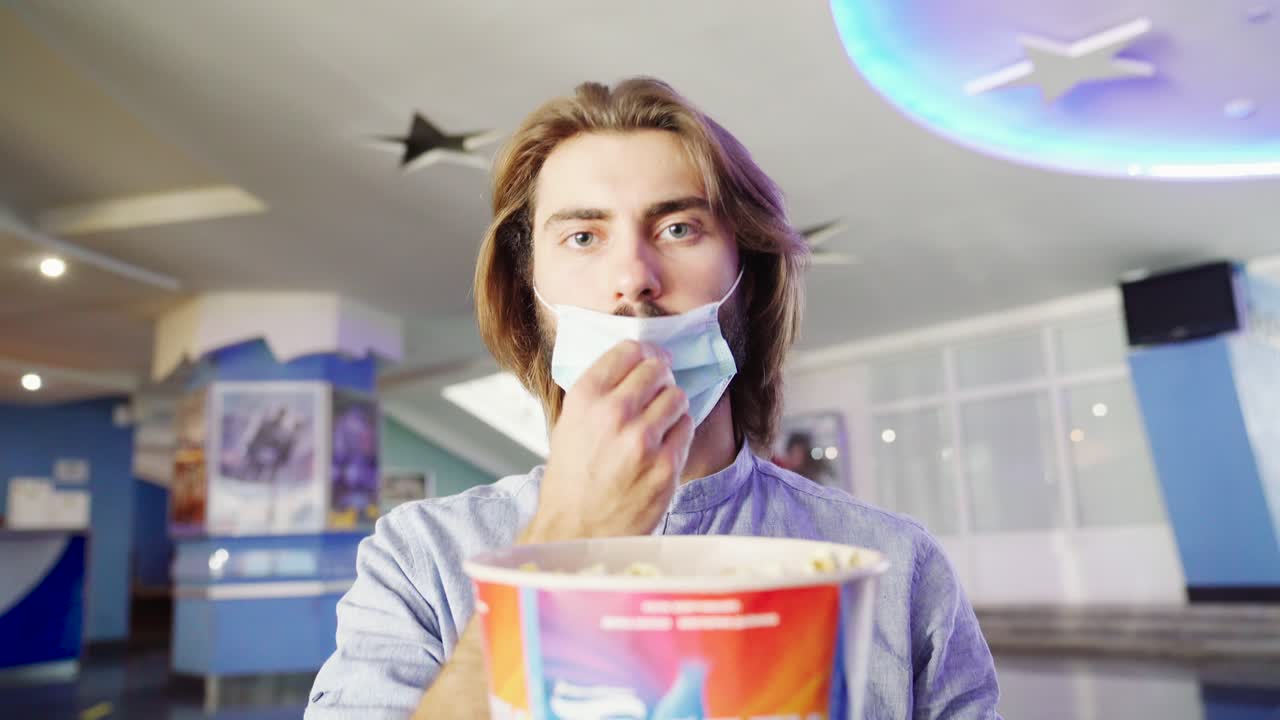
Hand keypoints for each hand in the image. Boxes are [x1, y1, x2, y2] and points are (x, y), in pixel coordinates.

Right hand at [522, 340, 692, 541]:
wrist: (576, 530)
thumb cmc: (572, 478)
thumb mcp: (570, 424)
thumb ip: (600, 392)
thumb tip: (635, 363)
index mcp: (585, 398)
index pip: (629, 350)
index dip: (644, 352)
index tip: (650, 360)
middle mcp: (613, 413)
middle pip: (658, 369)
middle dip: (661, 377)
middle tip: (658, 390)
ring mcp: (642, 440)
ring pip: (677, 396)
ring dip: (671, 406)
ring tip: (658, 423)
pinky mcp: (666, 466)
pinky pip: (686, 427)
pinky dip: (678, 433)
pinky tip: (663, 446)